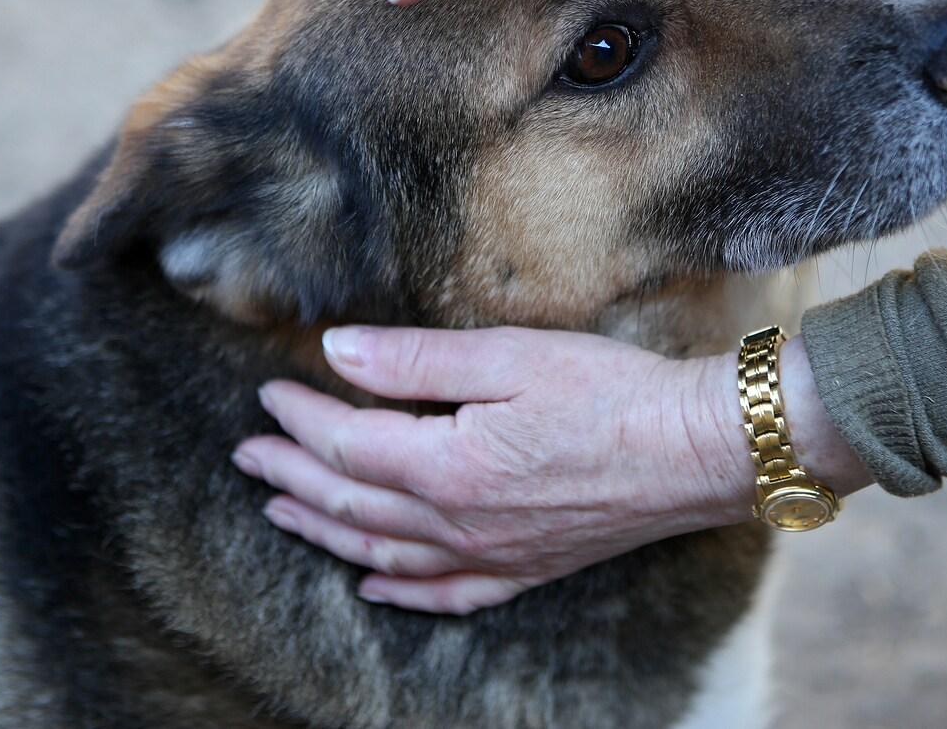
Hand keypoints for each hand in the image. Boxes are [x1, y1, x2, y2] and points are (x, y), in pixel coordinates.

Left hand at [231, 326, 872, 614]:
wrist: (697, 450)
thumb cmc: (611, 392)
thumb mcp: (508, 356)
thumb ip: (415, 361)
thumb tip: (337, 353)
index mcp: (447, 467)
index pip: (346, 444)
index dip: (300, 417)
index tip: (271, 391)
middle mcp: (458, 525)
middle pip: (350, 504)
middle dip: (290, 477)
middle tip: (249, 455)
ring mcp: (492, 555)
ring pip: (382, 554)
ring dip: (323, 532)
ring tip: (281, 513)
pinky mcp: (527, 567)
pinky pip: (445, 594)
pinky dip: (398, 590)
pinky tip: (372, 584)